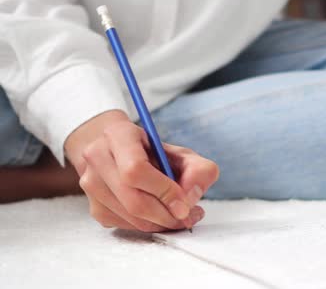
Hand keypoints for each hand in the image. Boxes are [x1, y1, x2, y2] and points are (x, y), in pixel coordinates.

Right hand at [65, 110, 218, 231]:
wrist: (123, 154)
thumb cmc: (155, 153)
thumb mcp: (183, 153)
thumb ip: (198, 170)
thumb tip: (191, 197)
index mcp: (118, 135)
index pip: (136, 170)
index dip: (163, 191)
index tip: (185, 204)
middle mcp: (97, 157)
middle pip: (132, 200)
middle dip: (166, 215)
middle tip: (189, 216)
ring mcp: (90, 183)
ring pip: (129, 217)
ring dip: (161, 223)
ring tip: (181, 216)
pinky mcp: (94, 207)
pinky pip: (125, 226)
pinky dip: (149, 226)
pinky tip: (162, 216)